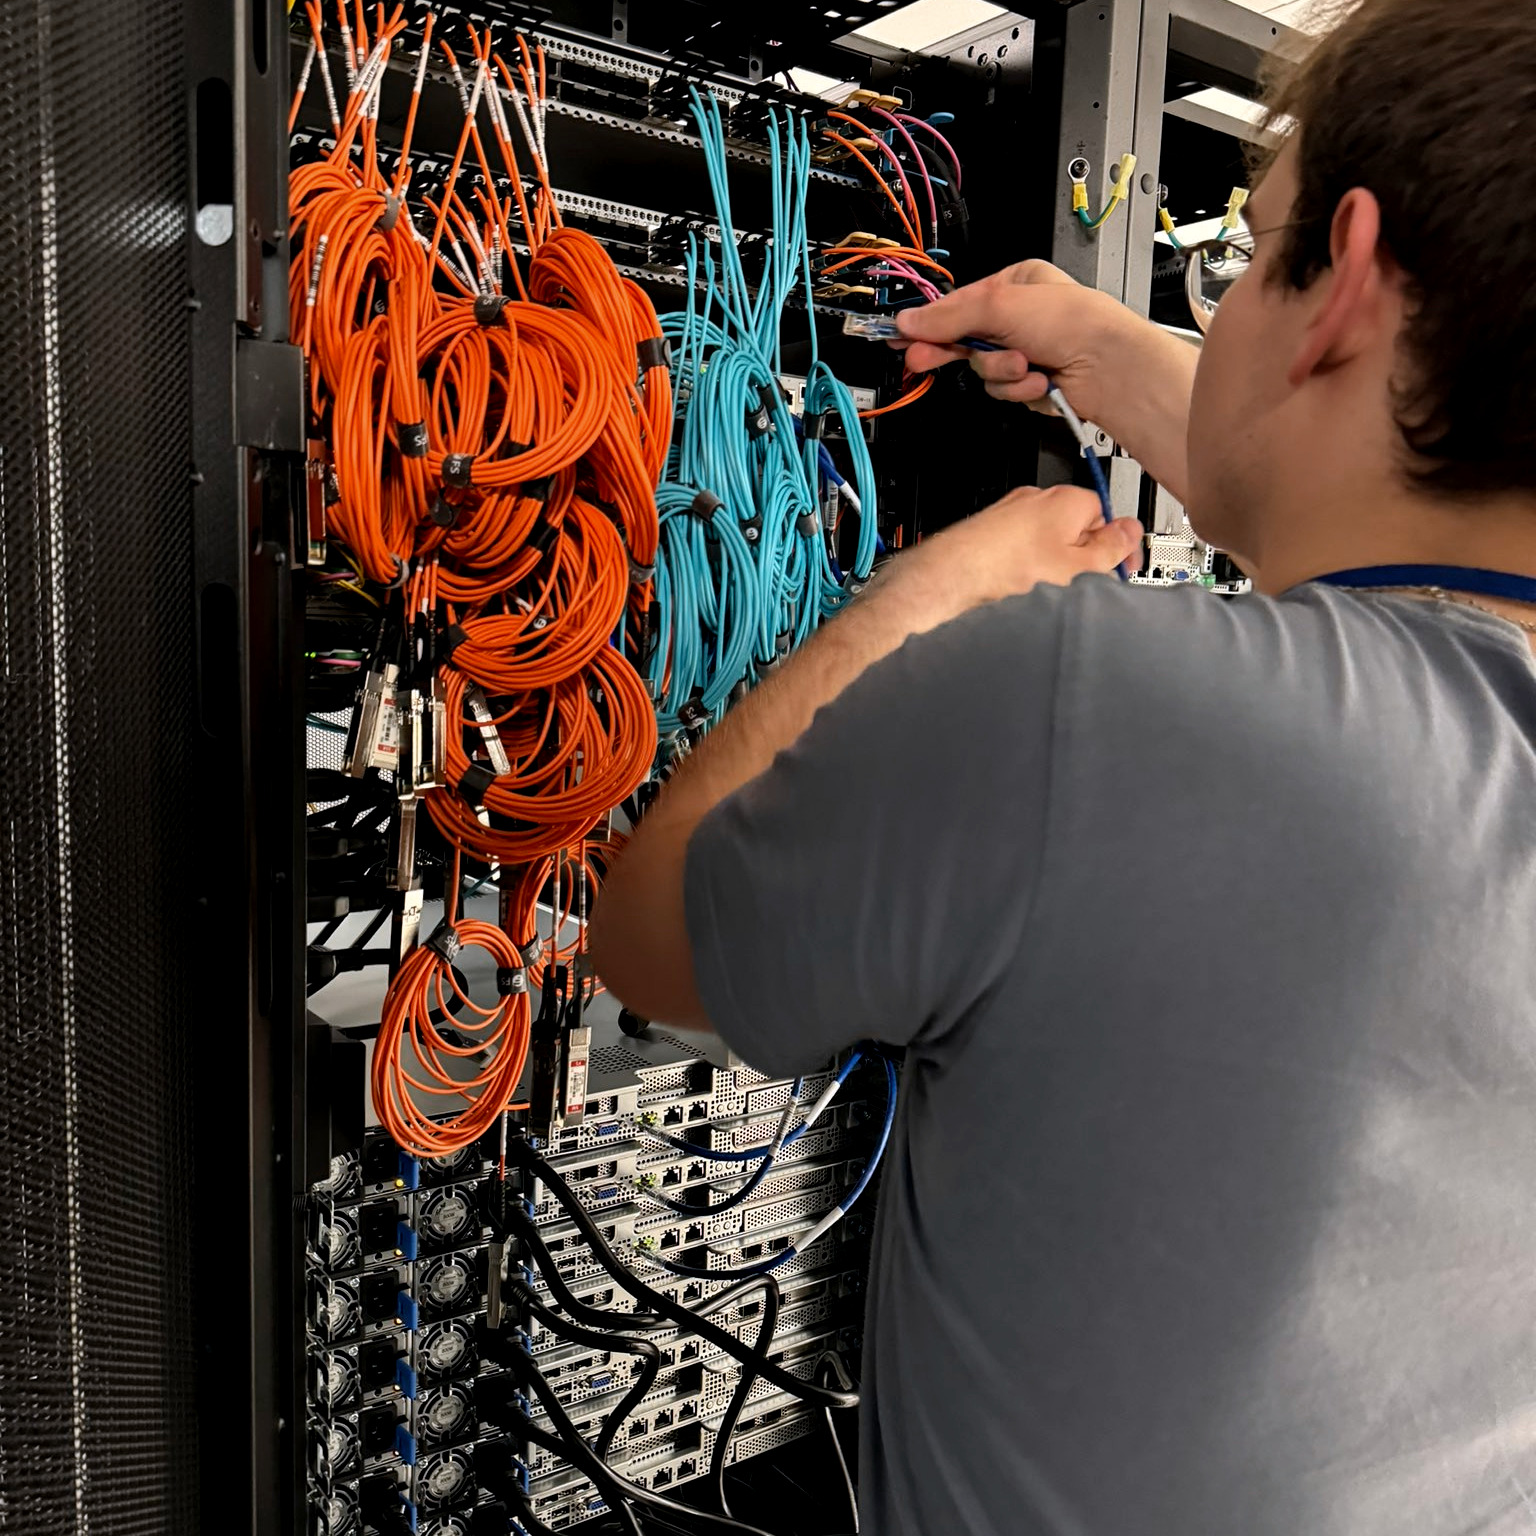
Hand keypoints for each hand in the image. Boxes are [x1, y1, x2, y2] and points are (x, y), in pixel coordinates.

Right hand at [893, 260, 1198, 504]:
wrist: (1109, 367)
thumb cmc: (1074, 323)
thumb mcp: (1000, 306)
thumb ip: (949, 316)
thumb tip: (910, 320)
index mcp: (1015, 284)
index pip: (957, 305)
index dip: (928, 323)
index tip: (902, 336)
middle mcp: (1021, 317)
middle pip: (966, 340)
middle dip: (955, 352)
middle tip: (923, 361)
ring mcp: (1028, 352)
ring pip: (985, 372)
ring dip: (1000, 373)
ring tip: (1024, 366)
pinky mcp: (1034, 384)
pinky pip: (1005, 392)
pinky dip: (1018, 390)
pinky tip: (1038, 381)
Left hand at [895, 484, 1142, 605]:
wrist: (949, 578)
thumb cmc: (1005, 569)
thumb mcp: (1077, 567)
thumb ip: (1110, 548)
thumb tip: (1131, 533)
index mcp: (1067, 499)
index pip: (1108, 515)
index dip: (1117, 546)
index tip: (1120, 568)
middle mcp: (1037, 499)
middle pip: (1077, 528)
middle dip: (1083, 557)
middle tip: (1081, 584)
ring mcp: (1010, 515)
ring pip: (1048, 541)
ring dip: (1053, 565)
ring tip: (1045, 589)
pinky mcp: (989, 533)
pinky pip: (1020, 549)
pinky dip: (1024, 567)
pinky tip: (1019, 587)